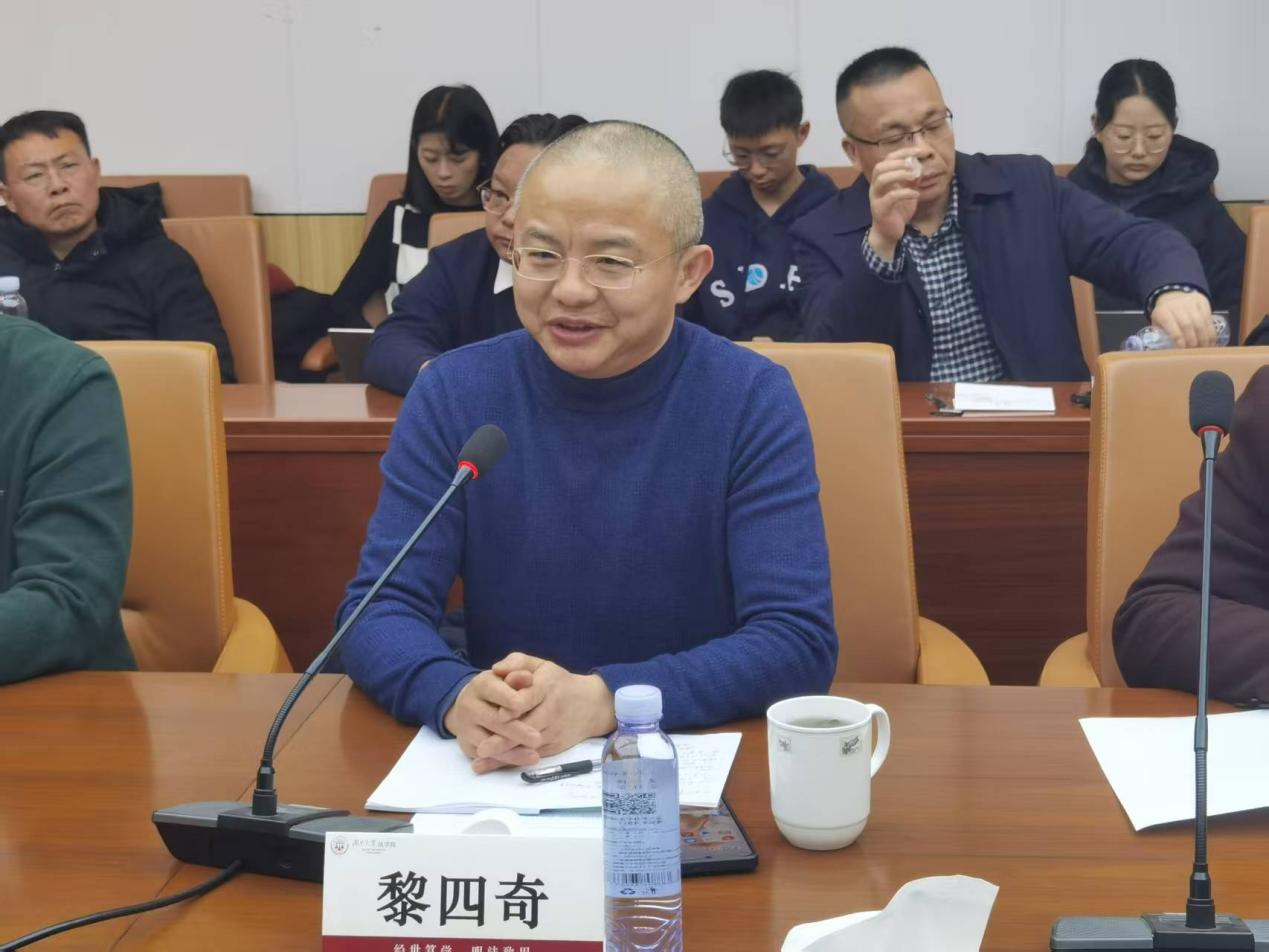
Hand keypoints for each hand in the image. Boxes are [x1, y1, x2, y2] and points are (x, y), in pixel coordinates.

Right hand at [443, 670, 543, 773]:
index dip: (514, 702)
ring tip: (535, 755)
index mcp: (481, 684)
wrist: (471, 702)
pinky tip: (524, 760)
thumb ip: (519, 671)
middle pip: (494, 721)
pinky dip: (506, 760)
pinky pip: (487, 757)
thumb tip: (527, 677)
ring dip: (512, 752)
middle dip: (516, 731)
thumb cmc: (498, 686)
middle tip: (538, 739)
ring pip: (489, 743)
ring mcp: (466, 728)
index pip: (498, 693)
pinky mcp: (468, 746)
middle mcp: (469, 706)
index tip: (528, 708)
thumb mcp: (508, 674)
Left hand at [469, 653, 615, 772]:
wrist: (591, 704)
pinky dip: (512, 761)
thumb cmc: (558, 682)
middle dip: (504, 739)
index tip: (496, 715)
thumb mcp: (540, 665)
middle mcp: (552, 711)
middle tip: (481, 747)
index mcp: (547, 687)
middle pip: (526, 728)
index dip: (512, 708)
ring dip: (505, 754)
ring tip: (483, 758)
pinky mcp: (553, 747)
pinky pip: (531, 755)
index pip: (527, 699)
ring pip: (527, 746)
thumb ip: (517, 662)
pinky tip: (492, 765)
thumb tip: (495, 668)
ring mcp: (553, 732)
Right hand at [866, 146, 923, 258]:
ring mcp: (876, 197)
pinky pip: (890, 197)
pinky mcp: (880, 209)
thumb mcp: (909, 191)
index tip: (921, 151)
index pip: (889, 159)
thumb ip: (912, 179)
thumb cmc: (898, 211)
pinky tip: (916, 194)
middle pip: (881, 167)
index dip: (904, 152)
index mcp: (882, 179)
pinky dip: (905, 193)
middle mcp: (875, 186)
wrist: (889, 233)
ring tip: (913, 176)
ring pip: (882, 179)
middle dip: (898, 162)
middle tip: (913, 164)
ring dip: (899, 174)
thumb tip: (920, 165)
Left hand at [1152, 290, 1214, 347]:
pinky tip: (1211, 342)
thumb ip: (1160, 336)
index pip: (1172, 325)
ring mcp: (1191, 302)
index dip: (1179, 338)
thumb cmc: (1164, 317)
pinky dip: (1211, 333)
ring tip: (1204, 349)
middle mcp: (1177, 305)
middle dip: (1193, 341)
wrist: (1172, 298)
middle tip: (1195, 352)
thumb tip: (1168, 353)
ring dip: (1204, 338)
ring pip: (1200, 322)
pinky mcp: (1203, 302)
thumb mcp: (1157, 325)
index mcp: (1163, 312)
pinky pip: (1209, 319)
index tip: (1183, 349)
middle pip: (1188, 324)